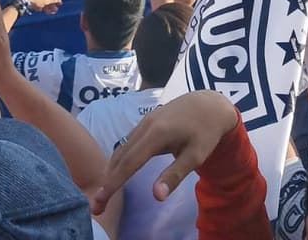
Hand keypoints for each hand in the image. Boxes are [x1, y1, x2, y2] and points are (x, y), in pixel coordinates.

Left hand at [20, 0, 61, 14]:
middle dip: (52, 5)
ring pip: (43, 2)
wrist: (23, 1)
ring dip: (48, 7)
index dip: (57, 0)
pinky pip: (38, 3)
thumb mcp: (46, 1)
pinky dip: (42, 7)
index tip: (60, 5)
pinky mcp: (32, 0)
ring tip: (50, 13)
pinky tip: (42, 10)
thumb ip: (53, 0)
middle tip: (55, 11)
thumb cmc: (36, 1)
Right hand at [91, 90, 237, 213]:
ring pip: (121, 148)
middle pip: (120, 157)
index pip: (129, 163)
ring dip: (111, 170)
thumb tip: (156, 197)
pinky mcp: (145, 121)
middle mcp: (145, 126)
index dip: (113, 182)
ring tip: (104, 191)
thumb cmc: (206, 133)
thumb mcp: (196, 156)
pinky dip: (118, 158)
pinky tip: (117, 169)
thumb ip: (174, 175)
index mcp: (156, 135)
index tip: (100, 199)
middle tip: (97, 204)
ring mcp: (144, 122)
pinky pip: (126, 141)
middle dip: (107, 181)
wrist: (209, 104)